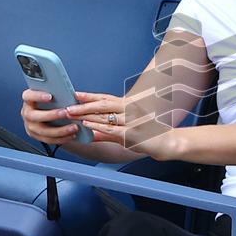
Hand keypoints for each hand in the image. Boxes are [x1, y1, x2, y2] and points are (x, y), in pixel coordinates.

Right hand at [20, 88, 81, 144]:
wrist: (50, 114)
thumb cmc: (52, 102)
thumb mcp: (53, 95)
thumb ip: (57, 94)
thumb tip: (71, 94)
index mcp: (29, 100)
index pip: (28, 96)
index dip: (37, 96)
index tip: (50, 96)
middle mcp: (27, 112)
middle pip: (34, 115)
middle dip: (51, 115)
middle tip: (66, 113)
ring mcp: (30, 125)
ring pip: (42, 130)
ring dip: (59, 130)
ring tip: (73, 127)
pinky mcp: (36, 135)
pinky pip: (47, 139)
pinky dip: (60, 138)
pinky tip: (70, 135)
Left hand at [63, 91, 177, 157]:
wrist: (166, 142)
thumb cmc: (147, 134)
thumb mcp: (125, 132)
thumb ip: (106, 133)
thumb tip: (89, 134)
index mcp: (128, 106)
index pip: (105, 98)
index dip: (90, 96)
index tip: (75, 94)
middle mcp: (129, 109)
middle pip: (102, 104)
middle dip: (84, 105)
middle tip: (68, 106)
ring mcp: (131, 120)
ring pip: (105, 115)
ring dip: (87, 115)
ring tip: (72, 115)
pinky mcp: (132, 132)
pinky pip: (112, 128)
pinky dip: (98, 126)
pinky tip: (88, 125)